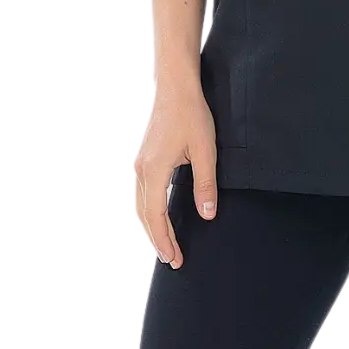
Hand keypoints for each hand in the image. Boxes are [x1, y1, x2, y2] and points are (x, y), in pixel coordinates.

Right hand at [133, 87, 218, 269]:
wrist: (176, 88)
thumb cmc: (190, 114)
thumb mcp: (205, 151)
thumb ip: (206, 184)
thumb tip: (208, 212)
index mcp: (154, 170)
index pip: (156, 215)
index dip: (165, 240)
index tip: (175, 258)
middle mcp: (142, 169)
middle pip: (145, 215)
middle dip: (159, 239)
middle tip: (174, 260)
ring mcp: (140, 164)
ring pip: (142, 205)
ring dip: (154, 227)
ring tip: (168, 245)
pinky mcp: (144, 159)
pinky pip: (143, 194)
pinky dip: (151, 212)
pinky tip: (160, 219)